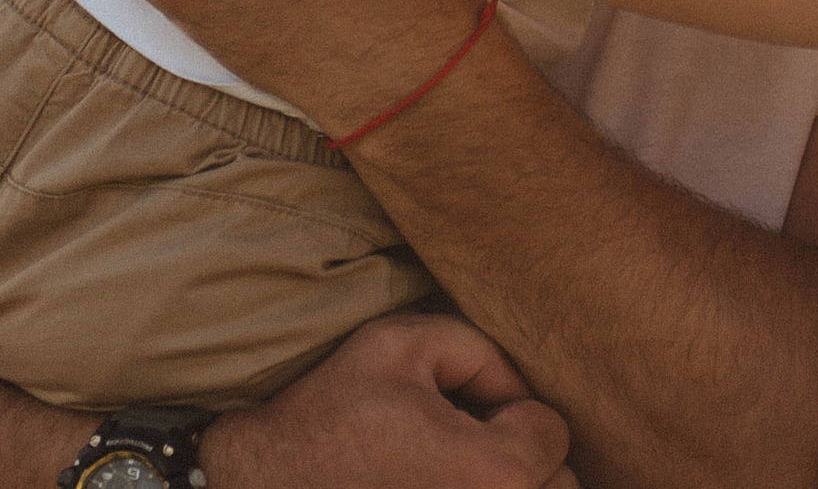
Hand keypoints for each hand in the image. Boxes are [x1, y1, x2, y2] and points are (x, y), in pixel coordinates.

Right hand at [202, 314, 575, 488]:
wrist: (258, 485)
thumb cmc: (326, 417)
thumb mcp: (398, 343)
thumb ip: (477, 348)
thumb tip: (516, 390)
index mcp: (496, 472)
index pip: (553, 432)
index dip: (511, 408)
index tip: (464, 410)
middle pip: (559, 484)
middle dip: (520, 456)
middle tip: (459, 444)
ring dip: (509, 486)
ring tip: (448, 471)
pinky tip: (436, 486)